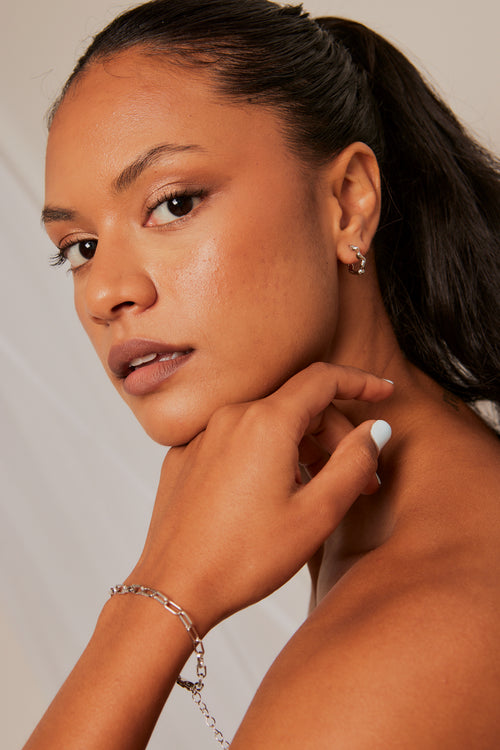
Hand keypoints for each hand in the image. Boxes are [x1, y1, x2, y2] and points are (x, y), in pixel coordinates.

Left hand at [127, 362, 392, 634]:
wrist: (173, 588)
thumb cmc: (245, 557)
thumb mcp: (316, 514)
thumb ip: (354, 463)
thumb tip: (374, 430)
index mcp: (265, 422)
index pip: (323, 379)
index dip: (360, 381)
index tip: (385, 391)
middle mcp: (231, 417)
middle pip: (298, 404)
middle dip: (335, 432)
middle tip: (361, 476)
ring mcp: (203, 436)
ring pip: (267, 422)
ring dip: (302, 445)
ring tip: (320, 490)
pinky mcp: (186, 457)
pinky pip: (237, 440)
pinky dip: (266, 453)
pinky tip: (275, 494)